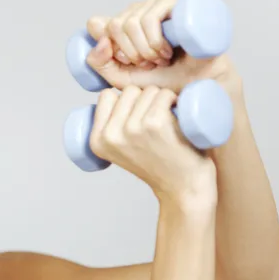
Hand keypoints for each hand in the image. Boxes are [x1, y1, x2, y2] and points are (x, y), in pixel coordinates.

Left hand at [85, 0, 237, 93]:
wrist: (193, 86)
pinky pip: (148, 19)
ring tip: (160, 60)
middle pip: (114, 25)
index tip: (127, 63)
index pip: (97, 25)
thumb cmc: (161, 82)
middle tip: (148, 64)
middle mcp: (135, 12)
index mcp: (120, 27)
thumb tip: (96, 30)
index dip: (110, 49)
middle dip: (130, 53)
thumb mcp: (121, 78)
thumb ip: (100, 61)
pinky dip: (154, 42)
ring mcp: (154, 6)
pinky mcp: (173, 5)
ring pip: (130, 23)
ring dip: (145, 50)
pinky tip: (167, 52)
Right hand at [89, 85, 216, 202]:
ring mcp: (132, 129)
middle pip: (128, 91)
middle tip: (156, 122)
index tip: (137, 116)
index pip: (106, 96)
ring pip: (148, 90)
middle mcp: (110, 135)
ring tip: (168, 123)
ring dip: (162, 100)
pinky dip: (174, 100)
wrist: (182, 188)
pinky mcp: (155, 124)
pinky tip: (177, 115)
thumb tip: (112, 92)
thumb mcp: (121, 150)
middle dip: (145, 99)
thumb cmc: (157, 165)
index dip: (125, 101)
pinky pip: (164, 94)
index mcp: (97, 140)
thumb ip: (112, 128)